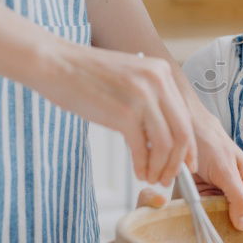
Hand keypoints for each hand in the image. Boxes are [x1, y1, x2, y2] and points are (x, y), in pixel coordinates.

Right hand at [37, 41, 195, 186]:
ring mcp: (143, 96)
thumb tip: (163, 137)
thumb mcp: (130, 78)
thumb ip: (150, 100)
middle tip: (171, 178)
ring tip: (152, 179)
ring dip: (161, 167)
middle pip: (182, 131)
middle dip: (178, 161)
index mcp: (162, 71)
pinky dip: (143, 165)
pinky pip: (143, 148)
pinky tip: (139, 173)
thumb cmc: (85, 75)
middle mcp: (158, 81)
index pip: (186, 116)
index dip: (188, 145)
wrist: (54, 63)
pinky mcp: (125, 113)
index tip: (187, 163)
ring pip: (166, 144)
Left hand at [180, 88, 242, 230]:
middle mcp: (240, 191)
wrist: (179, 133)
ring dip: (224, 231)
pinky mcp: (204, 201)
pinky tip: (205, 238)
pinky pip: (209, 218)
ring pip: (229, 222)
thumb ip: (238, 197)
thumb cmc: (208, 142)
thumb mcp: (225, 170)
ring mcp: (222, 197)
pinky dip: (206, 225)